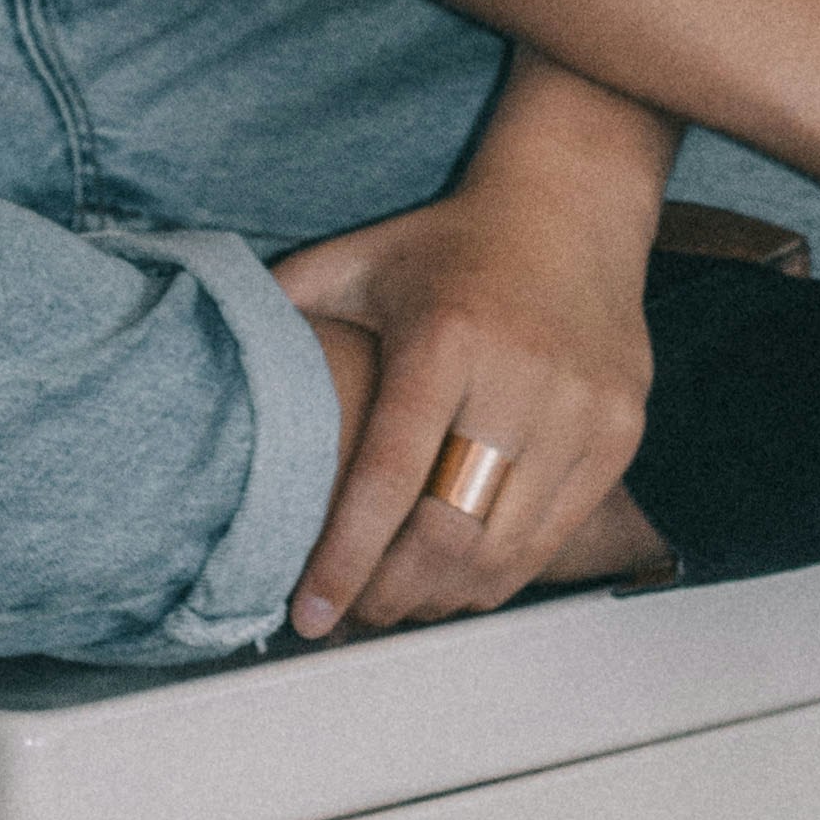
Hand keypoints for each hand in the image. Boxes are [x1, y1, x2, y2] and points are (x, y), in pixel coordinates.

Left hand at [273, 162, 657, 638]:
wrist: (572, 203)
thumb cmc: (450, 243)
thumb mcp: (358, 259)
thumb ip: (285, 309)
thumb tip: (200, 361)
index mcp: (446, 336)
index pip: (389, 475)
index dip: (344, 557)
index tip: (308, 613)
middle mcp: (521, 376)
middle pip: (450, 532)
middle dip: (391, 594)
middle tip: (352, 616)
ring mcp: (582, 409)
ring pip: (506, 551)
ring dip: (444, 597)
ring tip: (400, 604)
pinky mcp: (618, 431)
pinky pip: (555, 537)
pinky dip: (502, 576)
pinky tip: (459, 579)